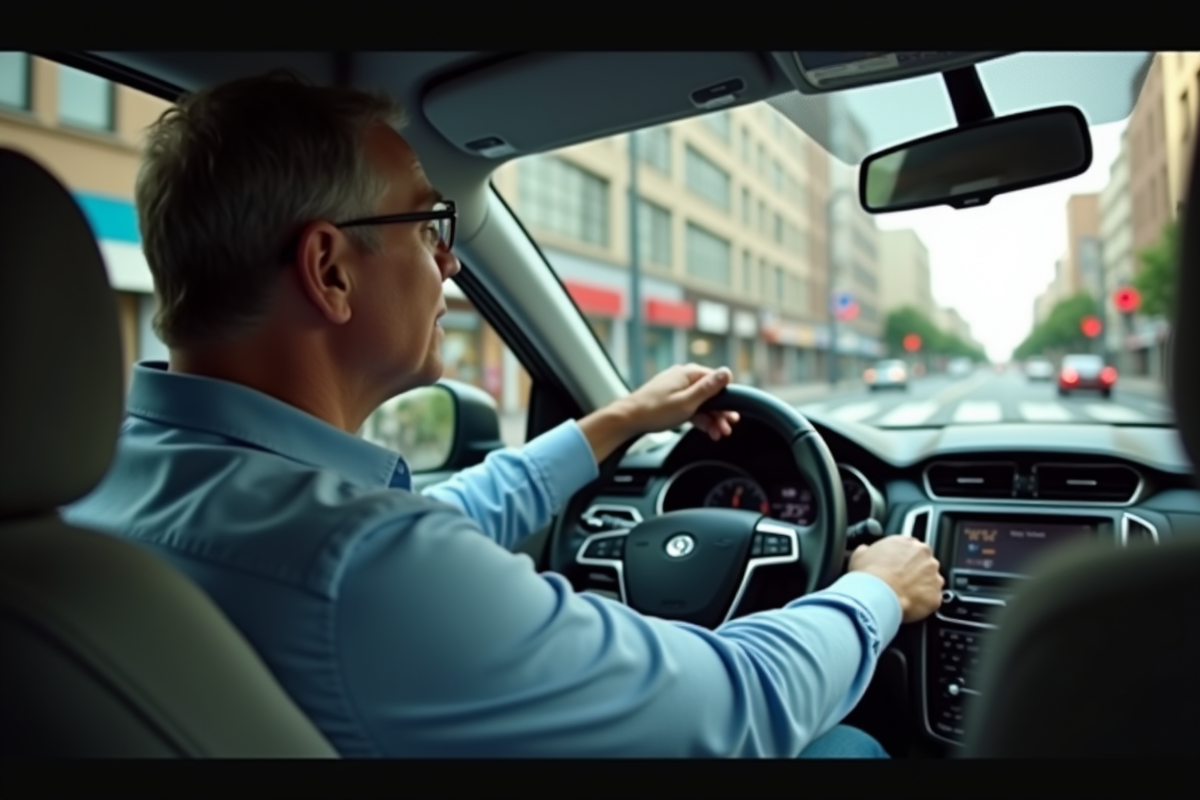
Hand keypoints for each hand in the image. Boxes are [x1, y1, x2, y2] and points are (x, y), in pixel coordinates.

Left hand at [577, 364, 739, 464]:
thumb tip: (727, 372)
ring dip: (711, 419)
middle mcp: (683, 378)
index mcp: (689, 373)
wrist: (627, 419)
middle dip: (720, 413)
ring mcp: (677, 388)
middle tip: (726, 429)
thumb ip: (709, 388)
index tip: (732, 416)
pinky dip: (699, 418)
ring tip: (717, 434)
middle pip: (711, 394)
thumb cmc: (654, 411)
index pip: (718, 382)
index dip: (727, 401)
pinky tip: (706, 430)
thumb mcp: (687, 402)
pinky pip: (691, 407)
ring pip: (702, 403)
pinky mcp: (671, 399)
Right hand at [848, 536, 943, 623]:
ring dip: (921, 585)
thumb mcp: (859, 555)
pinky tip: (910, 604)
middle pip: (924, 561)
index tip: (896, 566)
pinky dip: (923, 601)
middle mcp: (924, 555)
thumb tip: (866, 550)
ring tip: (904, 594)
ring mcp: (934, 575)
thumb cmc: (868, 576)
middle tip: (900, 581)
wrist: (876, 597)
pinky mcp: (937, 595)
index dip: (902, 558)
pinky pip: (932, 598)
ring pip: (931, 579)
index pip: (910, 546)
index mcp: (906, 541)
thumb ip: (867, 549)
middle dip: (915, 570)